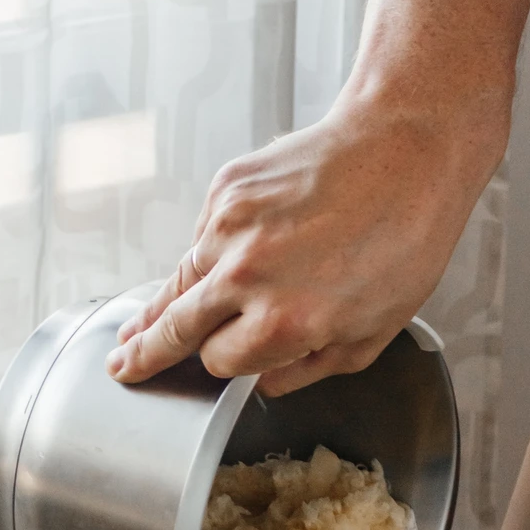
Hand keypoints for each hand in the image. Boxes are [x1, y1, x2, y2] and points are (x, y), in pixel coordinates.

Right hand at [104, 97, 507, 395]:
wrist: (408, 147)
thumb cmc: (405, 239)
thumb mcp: (372, 333)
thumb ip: (310, 368)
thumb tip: (265, 382)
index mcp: (284, 322)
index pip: (220, 363)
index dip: (226, 367)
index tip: (225, 364)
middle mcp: (247, 276)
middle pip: (175, 329)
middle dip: (146, 353)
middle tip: (121, 368)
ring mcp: (230, 227)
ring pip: (177, 282)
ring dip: (159, 308)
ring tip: (134, 331)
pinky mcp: (228, 189)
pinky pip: (204, 237)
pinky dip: (209, 253)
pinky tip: (231, 257)